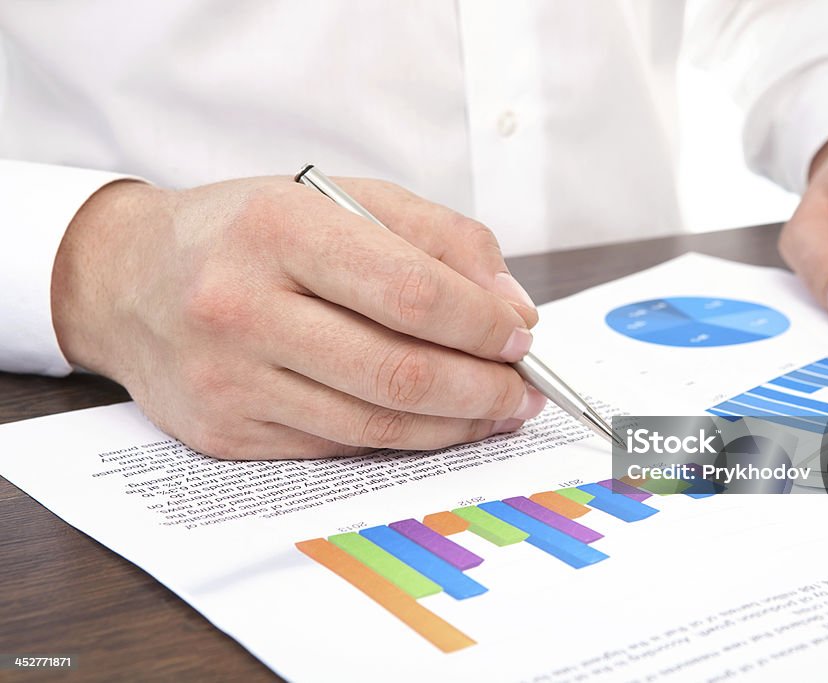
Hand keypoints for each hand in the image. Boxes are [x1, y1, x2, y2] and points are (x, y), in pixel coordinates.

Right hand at [52, 177, 546, 458]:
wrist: (131, 279)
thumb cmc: (249, 232)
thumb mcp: (342, 199)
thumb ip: (439, 239)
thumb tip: (512, 309)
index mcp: (277, 228)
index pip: (410, 291)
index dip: (482, 323)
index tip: (520, 336)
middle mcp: (241, 306)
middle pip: (398, 371)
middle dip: (482, 388)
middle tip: (522, 389)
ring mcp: (228, 378)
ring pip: (374, 424)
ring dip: (454, 425)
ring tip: (493, 410)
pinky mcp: (224, 432)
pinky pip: (338, 447)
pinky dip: (401, 439)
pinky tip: (433, 422)